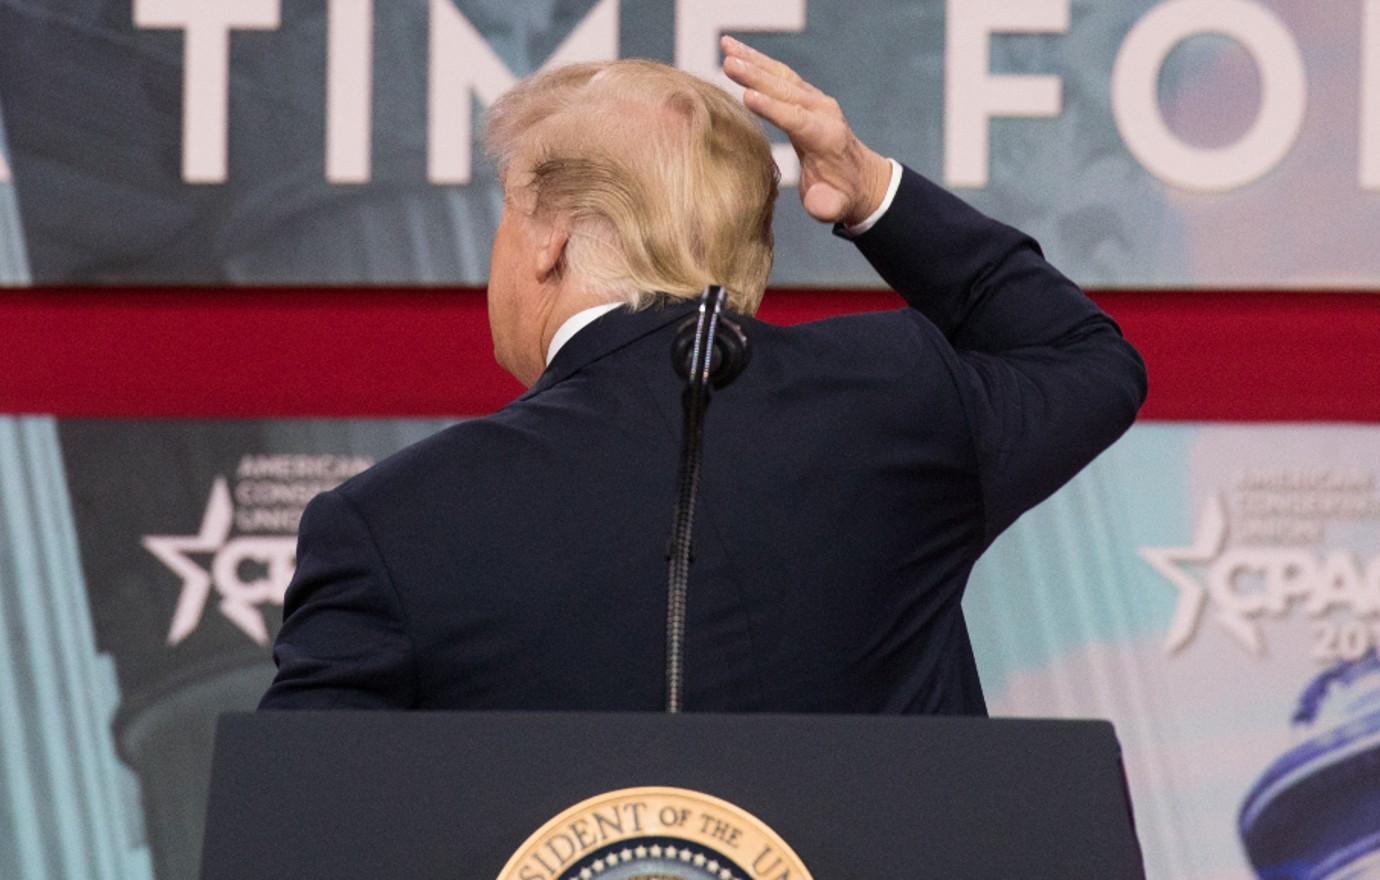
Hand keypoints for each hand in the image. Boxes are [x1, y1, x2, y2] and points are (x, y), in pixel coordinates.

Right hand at [721, 36, 890, 226]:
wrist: (859, 177)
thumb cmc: (841, 195)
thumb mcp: (837, 207)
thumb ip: (827, 205)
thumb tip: (819, 204)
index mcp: (827, 137)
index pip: (797, 119)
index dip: (772, 108)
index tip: (747, 96)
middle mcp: (822, 112)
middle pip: (786, 90)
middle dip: (756, 77)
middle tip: (728, 63)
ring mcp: (814, 100)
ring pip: (780, 75)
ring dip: (753, 60)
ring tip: (725, 46)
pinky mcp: (804, 96)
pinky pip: (779, 74)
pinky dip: (757, 60)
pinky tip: (734, 49)